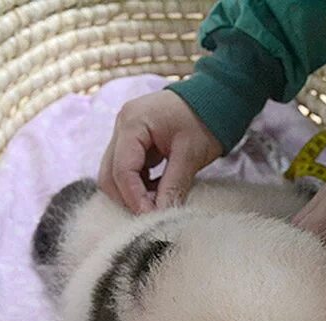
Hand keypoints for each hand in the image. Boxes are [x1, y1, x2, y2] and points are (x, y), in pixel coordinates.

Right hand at [98, 91, 221, 212]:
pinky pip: (127, 168)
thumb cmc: (205, 120)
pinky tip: (158, 193)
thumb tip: (161, 216)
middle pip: (109, 173)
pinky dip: (138, 185)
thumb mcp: (190, 154)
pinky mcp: (133, 140)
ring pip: (115, 173)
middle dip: (127, 198)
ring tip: (157, 205)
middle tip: (150, 216)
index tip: (149, 218)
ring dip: (132, 193)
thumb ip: (173, 185)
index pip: (122, 169)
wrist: (215, 98)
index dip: (133, 198)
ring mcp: (125, 132)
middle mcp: (122, 125)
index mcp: (132, 123)